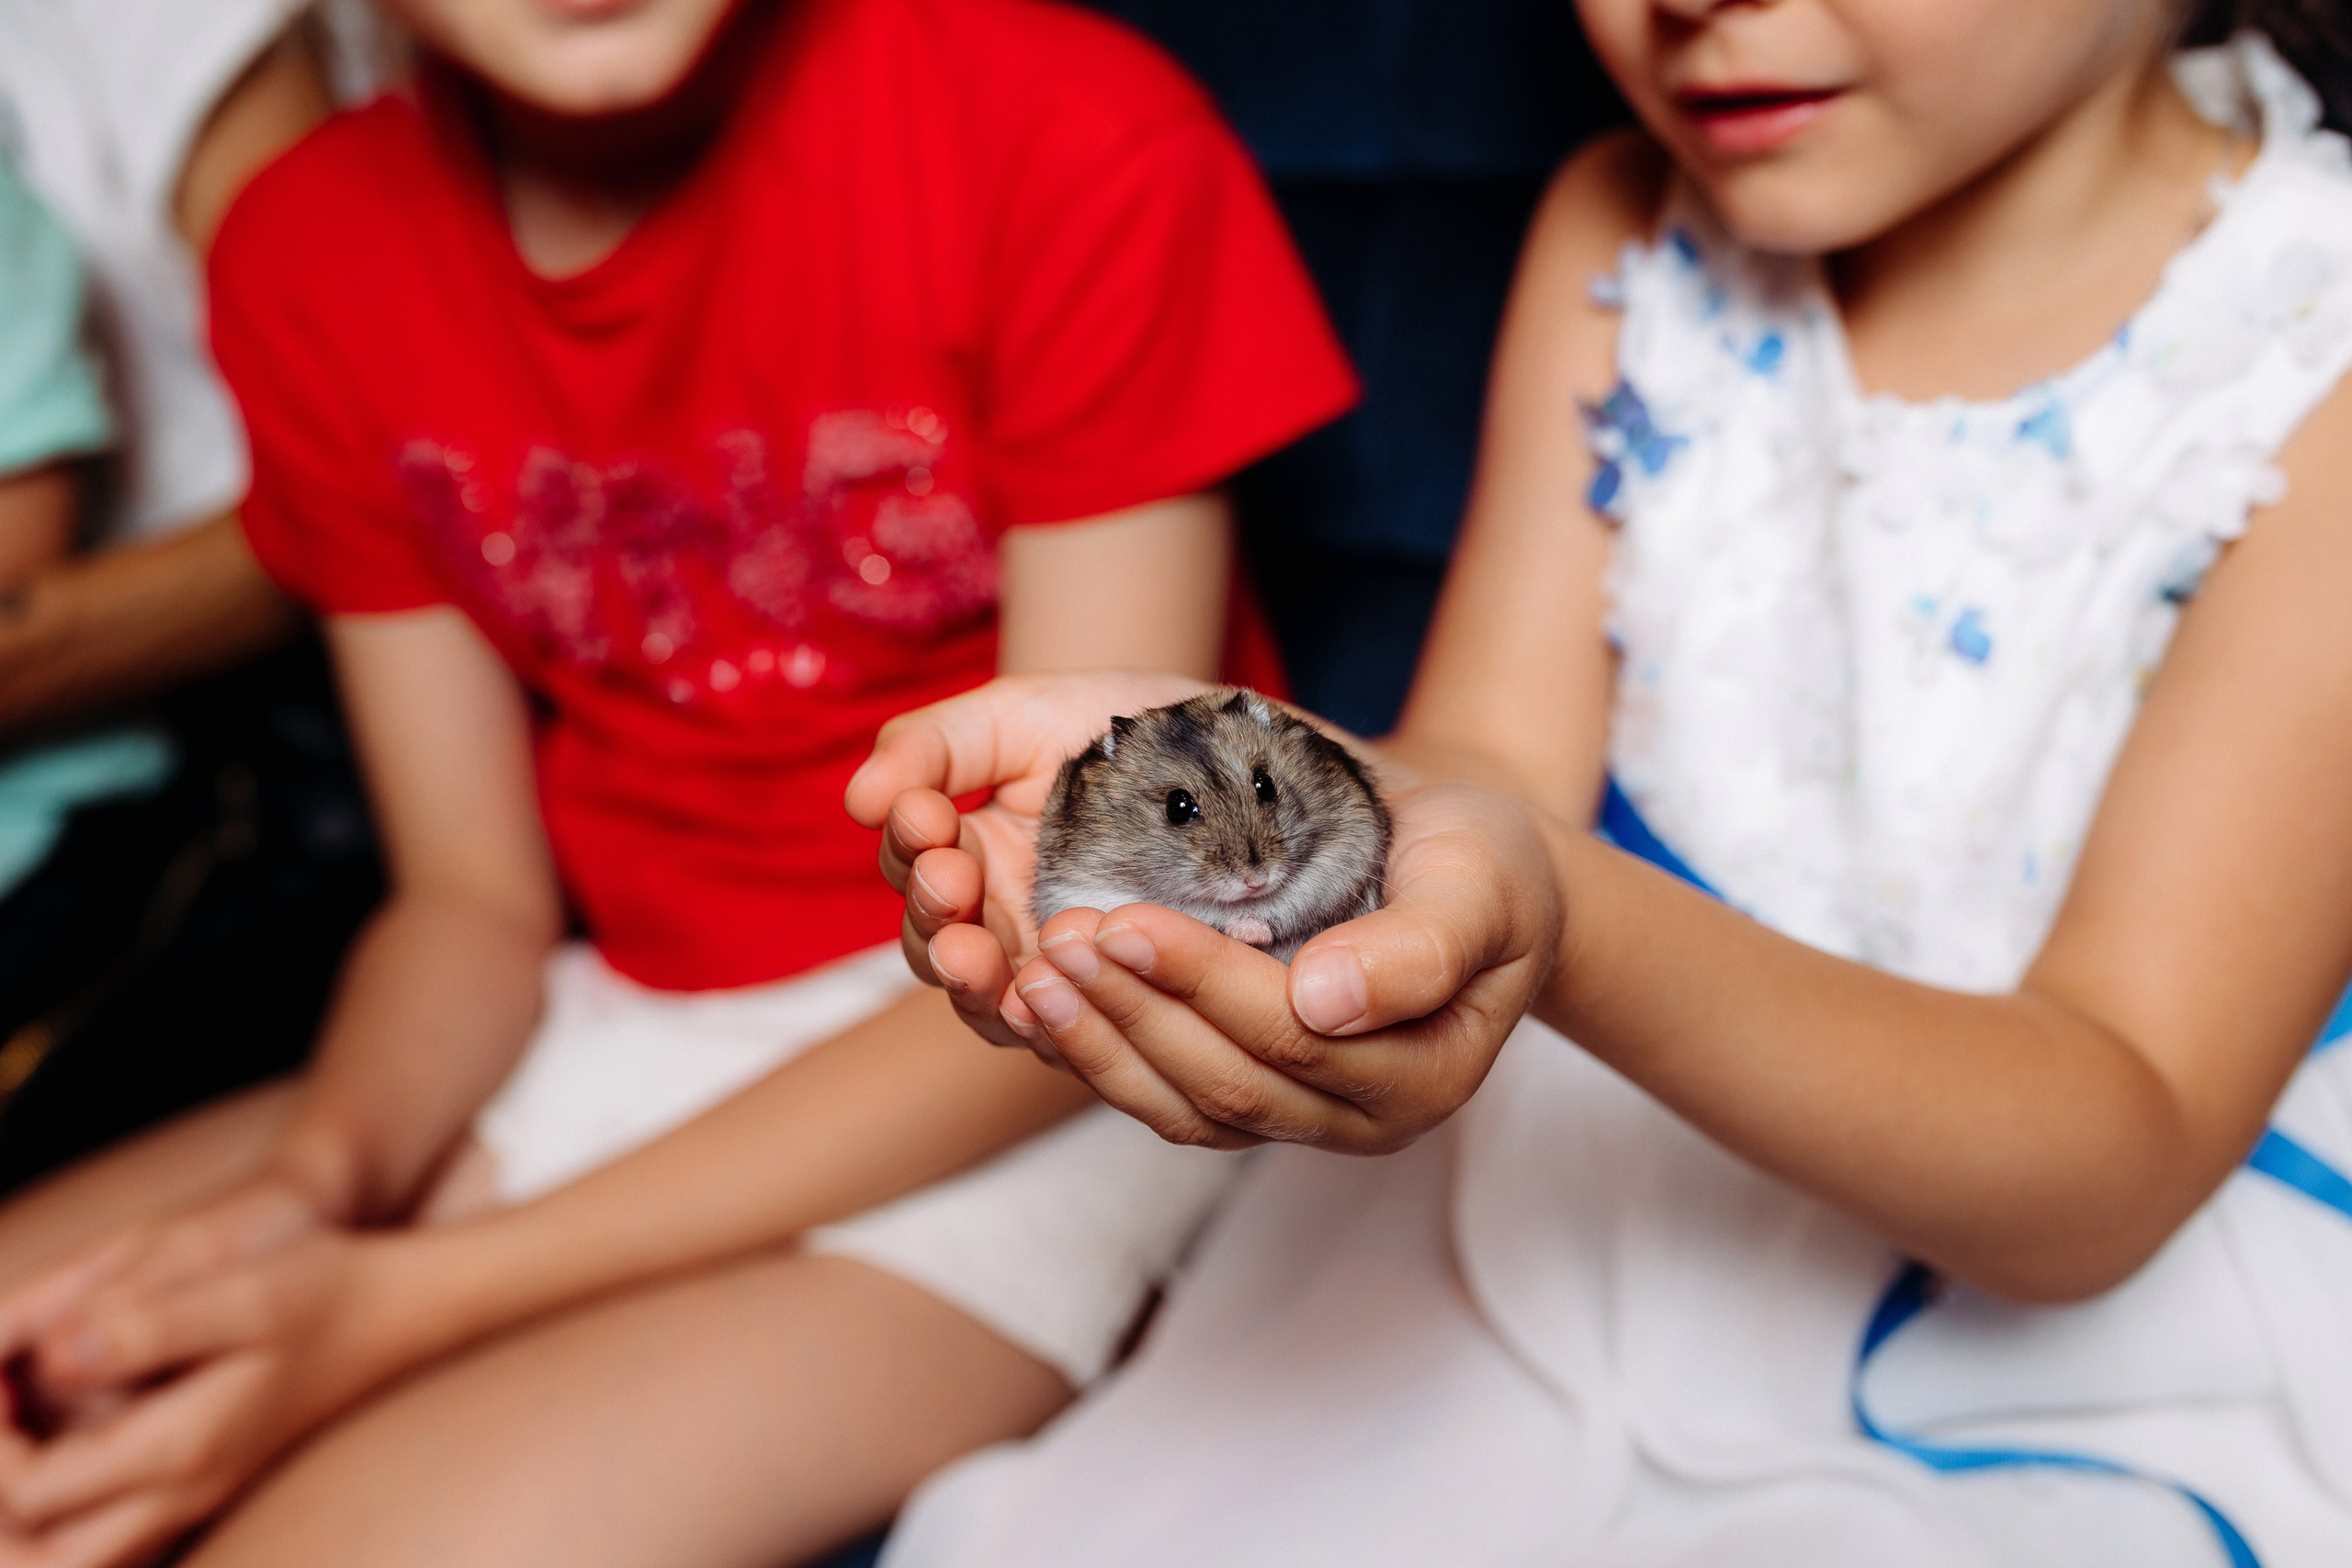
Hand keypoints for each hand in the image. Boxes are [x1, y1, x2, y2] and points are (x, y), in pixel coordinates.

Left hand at [0, 1185, 403, 1567]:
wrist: (397, 1309)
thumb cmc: (324, 1287)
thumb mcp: (243, 1287)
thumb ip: (148, 1322)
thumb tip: (58, 1352)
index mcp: (182, 1448)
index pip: (31, 1491)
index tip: (0, 1377)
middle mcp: (183, 1492)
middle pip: (41, 1558)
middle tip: (1, 1424)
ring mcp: (193, 1497)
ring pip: (74, 1559)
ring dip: (23, 1516)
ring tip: (15, 1438)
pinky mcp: (201, 1486)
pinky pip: (108, 1539)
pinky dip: (60, 1512)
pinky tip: (55, 1448)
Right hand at [846, 671, 1211, 1053]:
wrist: (1241, 758)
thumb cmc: (1124, 726)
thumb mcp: (1025, 717)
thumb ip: (938, 745)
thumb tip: (860, 798)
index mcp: (969, 850)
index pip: (914, 861)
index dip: (910, 842)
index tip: (924, 813)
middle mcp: (1000, 920)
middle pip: (936, 942)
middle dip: (935, 914)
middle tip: (948, 881)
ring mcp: (1054, 970)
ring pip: (988, 998)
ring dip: (974, 979)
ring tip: (977, 957)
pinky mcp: (1112, 1008)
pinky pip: (1066, 1035)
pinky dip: (1045, 1024)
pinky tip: (1041, 1002)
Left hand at [978, 779, 1559, 1154]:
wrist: (1470, 872)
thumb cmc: (1483, 867)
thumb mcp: (1479, 884)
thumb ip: (1420, 946)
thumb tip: (1324, 1001)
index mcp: (1422, 1075)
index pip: (1294, 1040)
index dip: (1204, 985)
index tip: (1126, 921)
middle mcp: (1361, 1119)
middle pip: (1227, 1083)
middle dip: (1136, 1011)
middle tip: (1060, 937)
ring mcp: (1303, 1118)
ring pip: (1185, 1105)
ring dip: (1103, 1040)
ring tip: (1037, 971)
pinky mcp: (1252, 1099)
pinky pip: (1166, 1097)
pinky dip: (1103, 1054)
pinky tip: (1045, 1001)